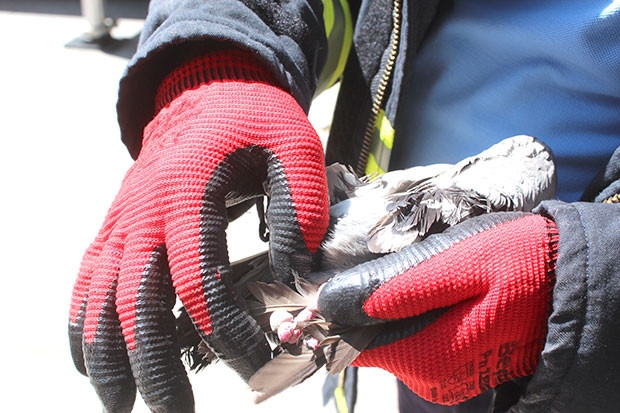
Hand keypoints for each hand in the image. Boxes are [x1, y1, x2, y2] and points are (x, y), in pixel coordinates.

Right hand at [69, 50, 328, 411]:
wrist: (208, 91)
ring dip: (108, 353)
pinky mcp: (117, 225)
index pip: (198, 278)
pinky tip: (92, 358)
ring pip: (101, 296)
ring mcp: (123, 219)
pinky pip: (88, 278)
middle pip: (136, 299)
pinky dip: (84, 322)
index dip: (225, 329)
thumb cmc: (254, 120)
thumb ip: (300, 209)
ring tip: (123, 402)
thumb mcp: (293, 149)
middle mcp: (144, 212)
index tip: (254, 361)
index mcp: (188, 192)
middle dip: (153, 360)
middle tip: (175, 408)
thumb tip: (298, 277)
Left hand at [317, 212, 557, 404]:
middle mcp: (429, 374)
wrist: (571, 281)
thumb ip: (389, 287)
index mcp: (425, 354)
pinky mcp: (454, 358)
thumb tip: (327, 301)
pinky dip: (400, 310)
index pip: (349, 342)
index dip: (320, 316)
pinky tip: (413, 284)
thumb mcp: (452, 264)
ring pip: (387, 335)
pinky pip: (411, 333)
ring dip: (377, 304)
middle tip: (346, 272)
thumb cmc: (518, 264)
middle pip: (365, 340)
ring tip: (392, 270)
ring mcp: (443, 370)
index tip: (298, 295)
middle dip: (349, 307)